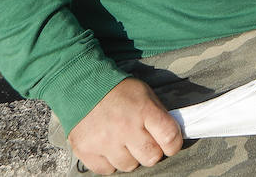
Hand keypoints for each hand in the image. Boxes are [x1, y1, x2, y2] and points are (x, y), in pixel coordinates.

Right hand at [68, 78, 183, 173]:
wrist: (81, 87)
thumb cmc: (118, 91)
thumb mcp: (146, 95)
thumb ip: (159, 116)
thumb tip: (172, 136)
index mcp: (144, 110)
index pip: (169, 138)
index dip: (174, 144)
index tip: (170, 144)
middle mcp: (125, 128)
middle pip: (151, 157)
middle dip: (152, 151)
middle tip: (145, 141)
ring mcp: (104, 142)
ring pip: (129, 166)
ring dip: (130, 156)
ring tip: (124, 141)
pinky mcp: (86, 151)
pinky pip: (107, 169)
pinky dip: (110, 161)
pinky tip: (109, 146)